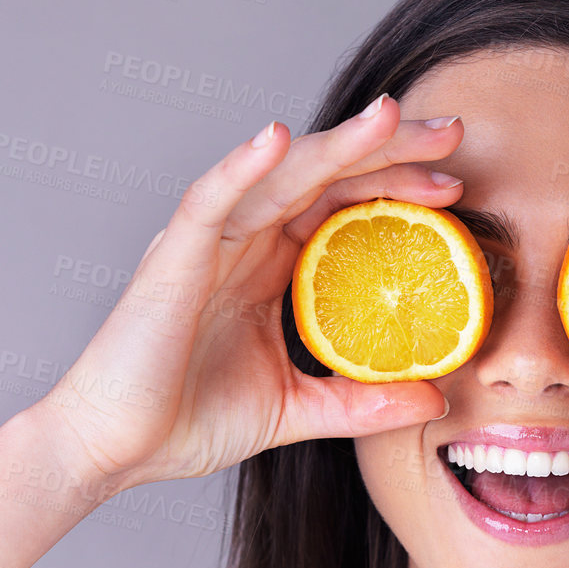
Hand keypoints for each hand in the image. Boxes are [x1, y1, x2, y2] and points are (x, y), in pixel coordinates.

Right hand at [32, 98, 463, 496]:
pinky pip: (212, 199)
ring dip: (339, 141)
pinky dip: (244, 165)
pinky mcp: (173, 257)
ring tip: (393, 116)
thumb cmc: (185, 419)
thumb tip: (436, 398)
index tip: (456, 188)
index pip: (345, 205)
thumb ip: (361, 401)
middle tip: (452, 129)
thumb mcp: (296, 409)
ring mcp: (209, 242)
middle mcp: (244, 239)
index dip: (399, 186)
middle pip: (327, 173)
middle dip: (390, 147)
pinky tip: (280, 137)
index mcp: (272, 264)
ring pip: (282, 172)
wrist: (112, 451)